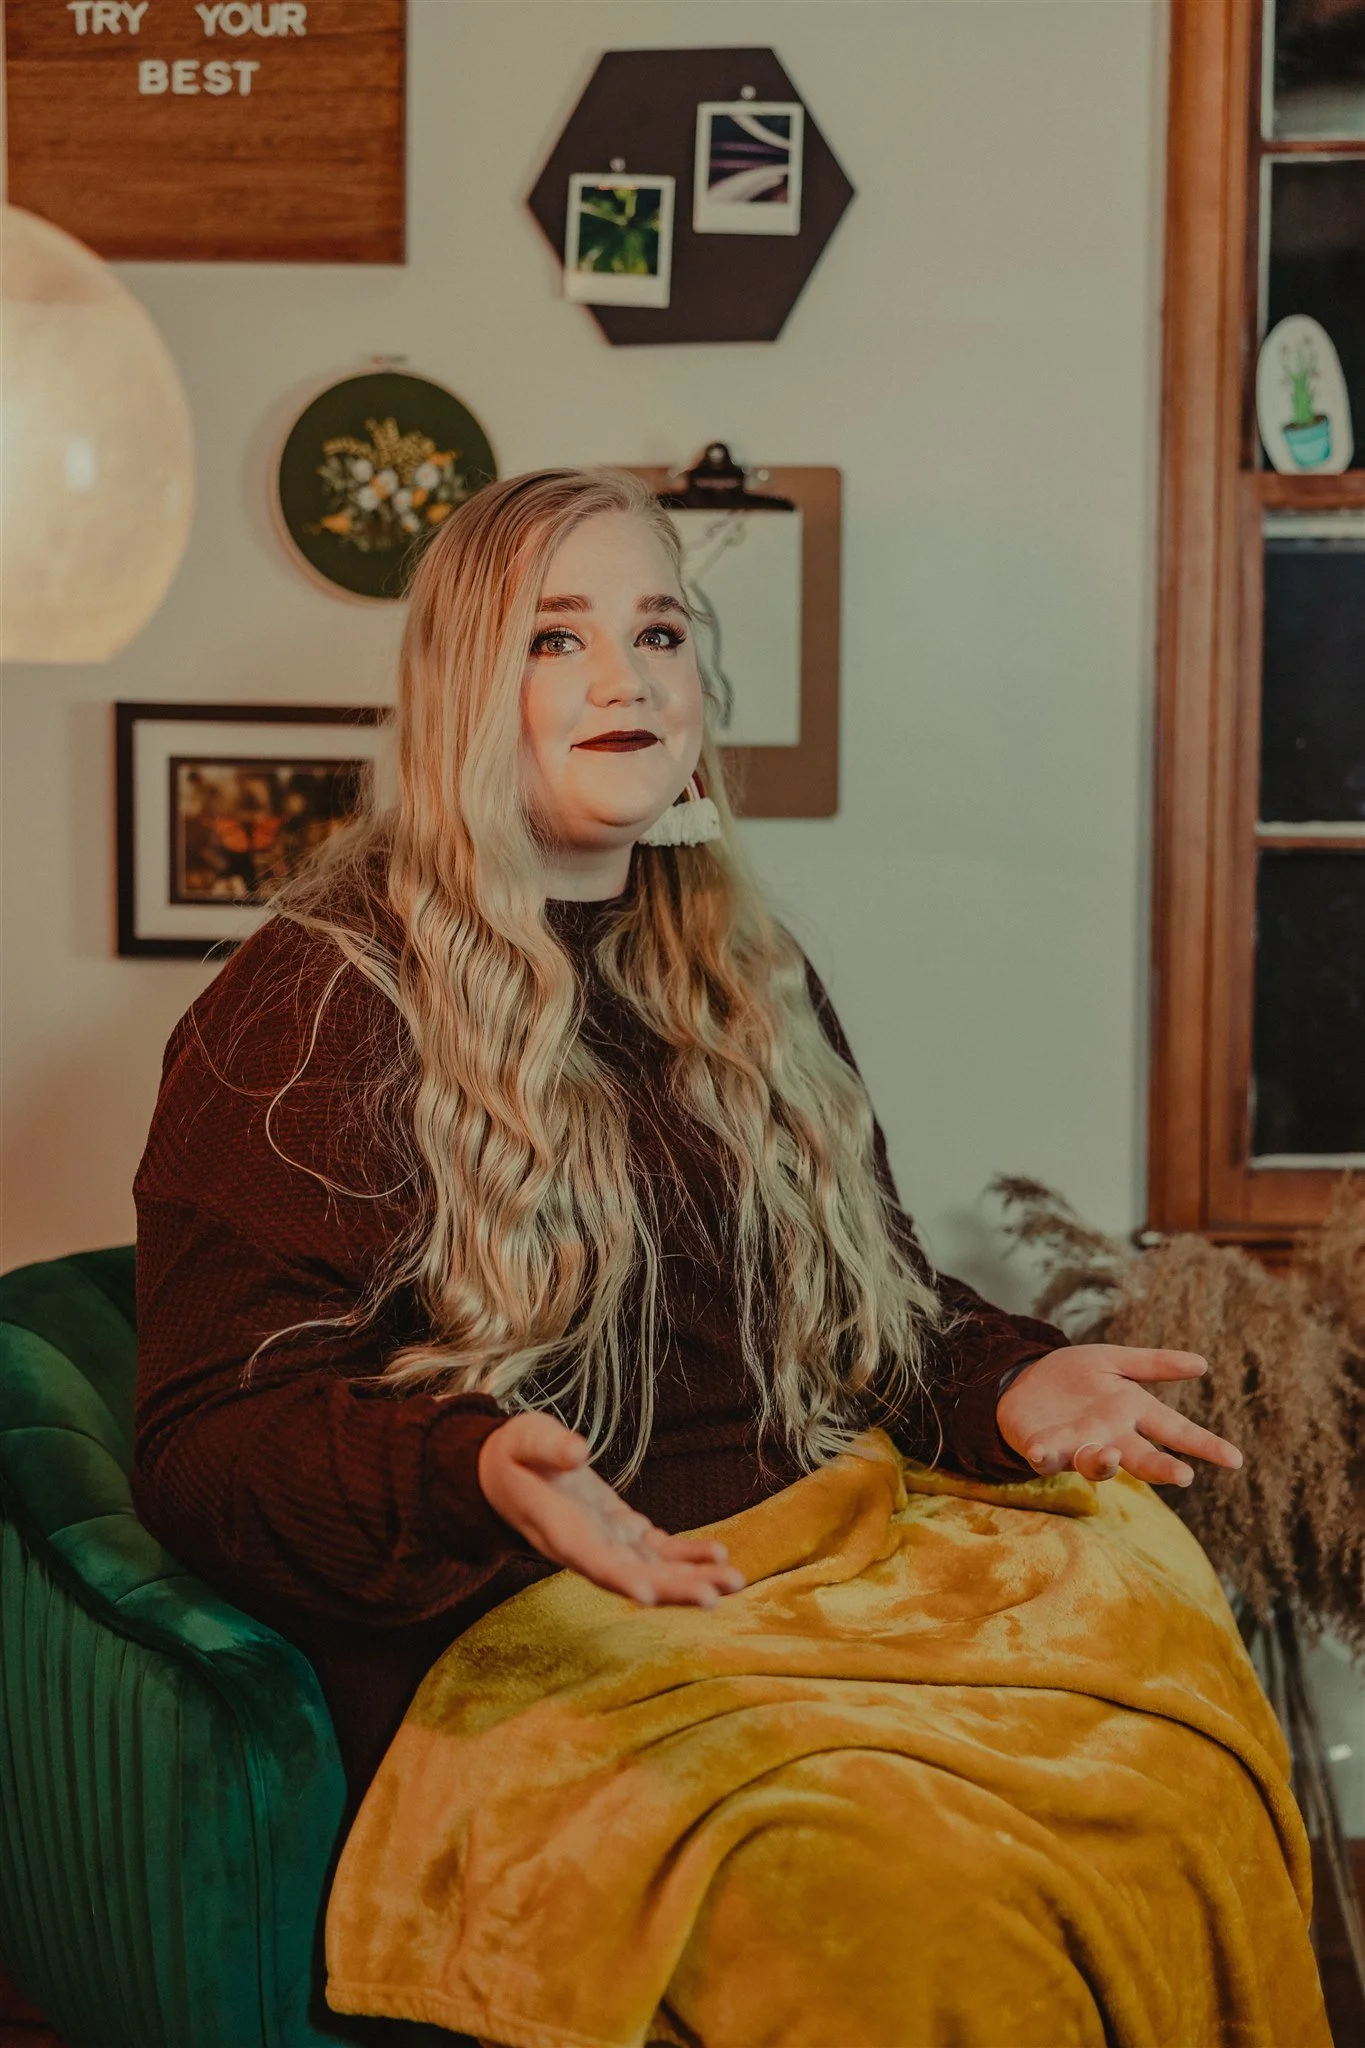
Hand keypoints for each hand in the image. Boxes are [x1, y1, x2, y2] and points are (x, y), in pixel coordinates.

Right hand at [476, 1411, 744, 1607]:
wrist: (506, 1473)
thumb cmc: (514, 1453)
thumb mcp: (523, 1439)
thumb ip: (548, 1446)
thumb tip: (577, 1452)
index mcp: (558, 1529)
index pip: (590, 1560)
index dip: (619, 1577)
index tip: (648, 1596)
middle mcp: (585, 1546)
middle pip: (632, 1575)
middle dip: (673, 1589)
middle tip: (715, 1597)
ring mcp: (604, 1541)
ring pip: (651, 1569)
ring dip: (692, 1577)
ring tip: (734, 1581)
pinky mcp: (619, 1529)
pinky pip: (656, 1549)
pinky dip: (686, 1555)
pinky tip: (718, 1555)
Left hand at [996, 1345, 1244, 1487]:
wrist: (1022, 1381)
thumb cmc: (1075, 1376)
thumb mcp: (1114, 1361)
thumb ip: (1154, 1365)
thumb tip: (1203, 1363)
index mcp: (1131, 1413)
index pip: (1174, 1430)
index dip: (1204, 1444)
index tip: (1235, 1459)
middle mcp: (1110, 1436)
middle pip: (1142, 1457)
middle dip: (1161, 1468)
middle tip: (1183, 1476)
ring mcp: (1076, 1446)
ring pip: (1096, 1463)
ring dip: (1104, 1463)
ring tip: (1111, 1456)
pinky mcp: (1043, 1449)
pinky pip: (1045, 1457)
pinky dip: (1044, 1456)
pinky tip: (1042, 1451)